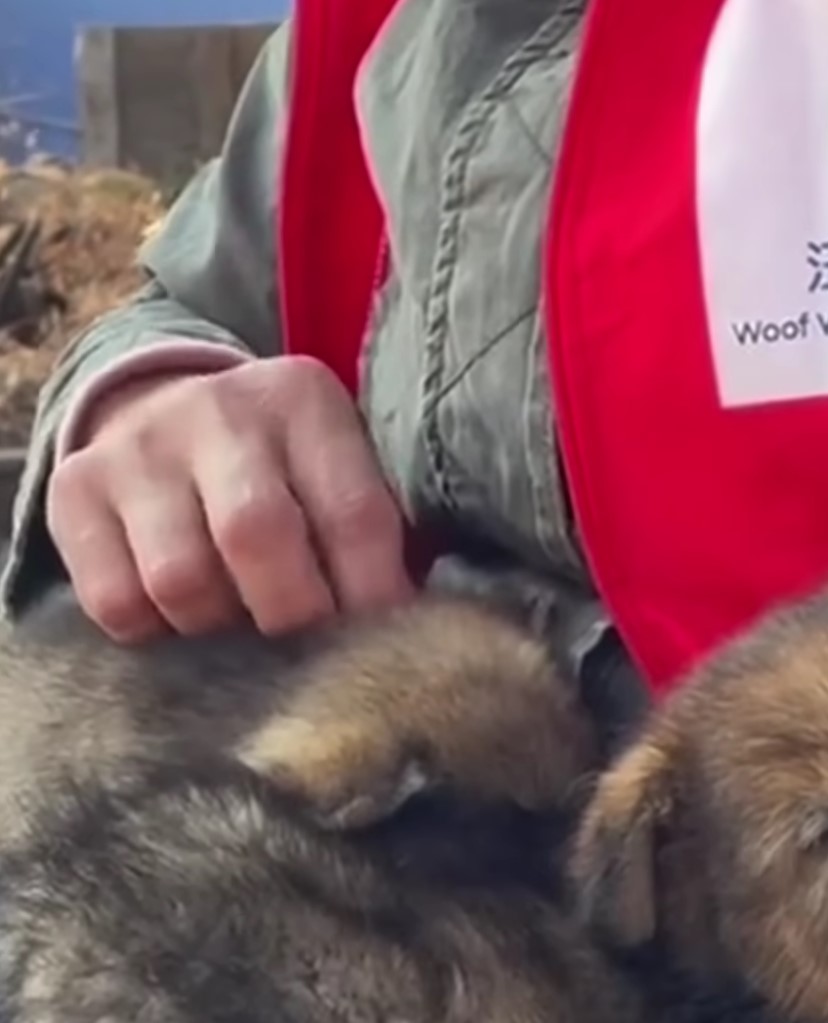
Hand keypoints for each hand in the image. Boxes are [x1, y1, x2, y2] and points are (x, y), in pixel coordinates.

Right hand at [47, 355, 412, 641]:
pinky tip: (186, 618)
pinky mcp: (75, 488)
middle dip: (294, 616)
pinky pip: (117, 603)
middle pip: (258, 536)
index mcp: (304, 399)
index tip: (384, 643)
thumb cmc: (281, 464)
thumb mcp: (337, 463)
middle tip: (310, 654)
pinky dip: (157, 633)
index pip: (353, 512)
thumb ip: (374, 531)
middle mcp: (219, 410)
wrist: (163, 407)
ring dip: (221, 629)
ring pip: (181, 580)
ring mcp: (139, 447)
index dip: (373, 594)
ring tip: (245, 626)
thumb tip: (407, 626)